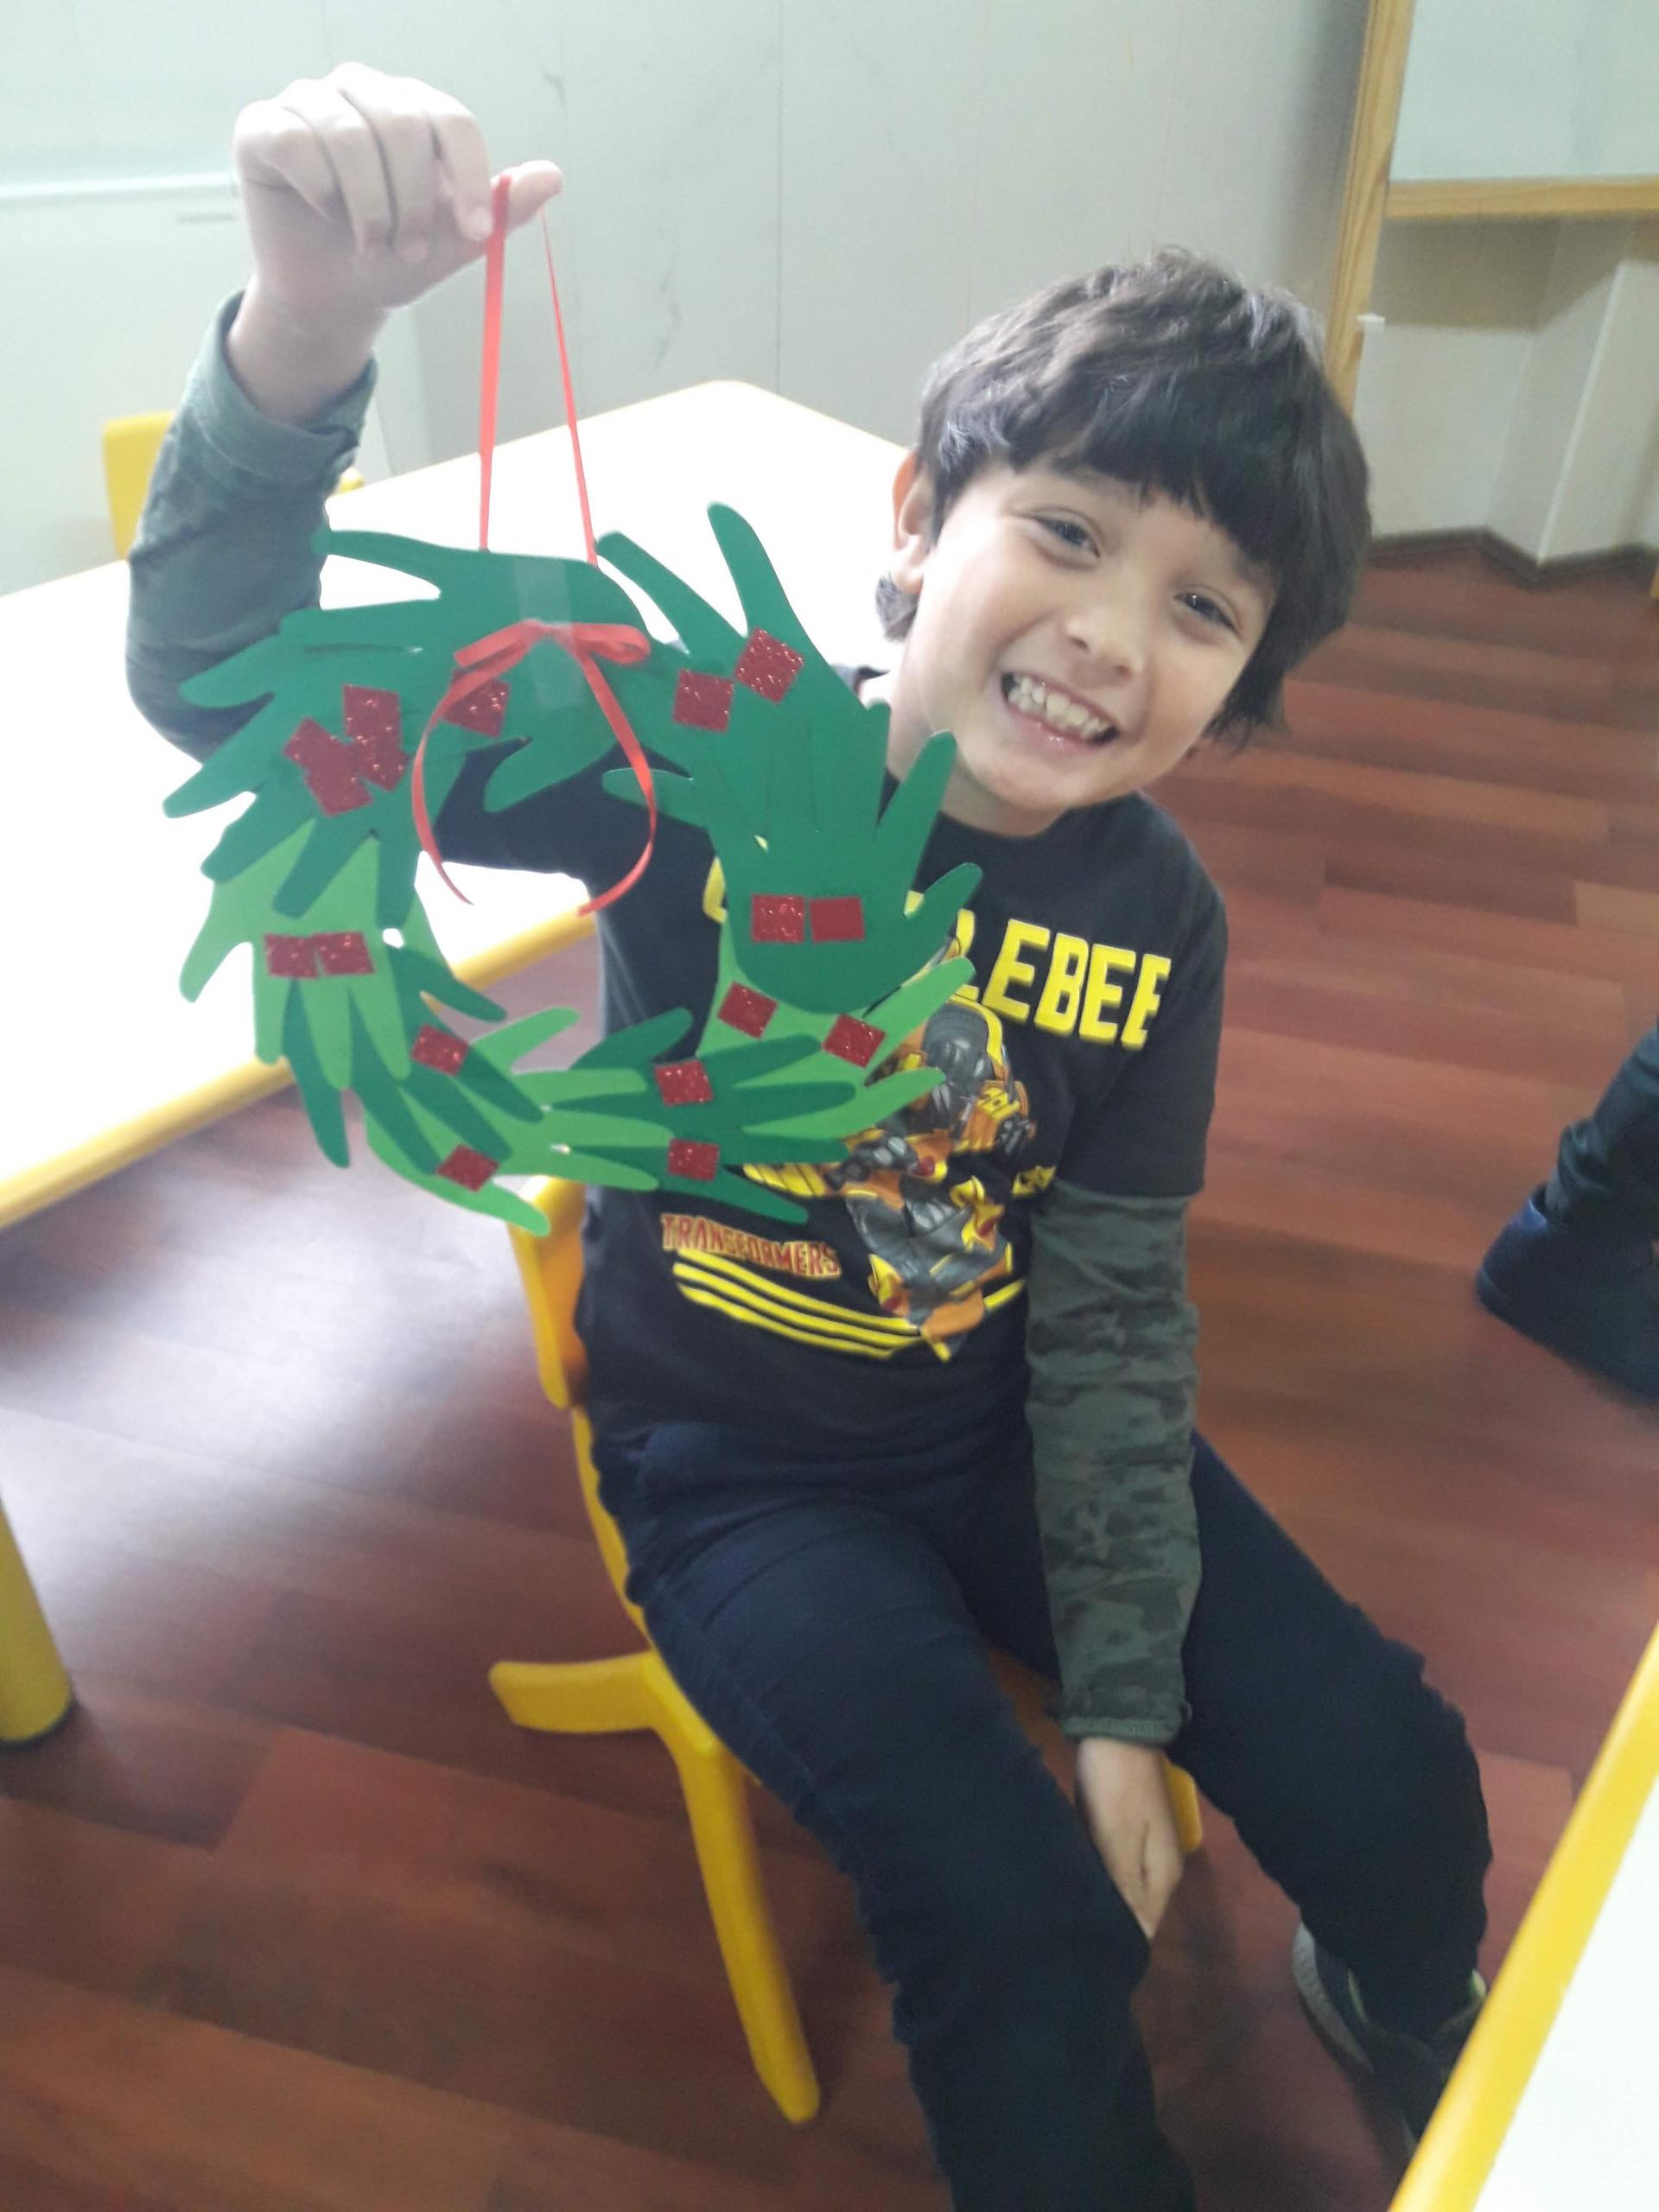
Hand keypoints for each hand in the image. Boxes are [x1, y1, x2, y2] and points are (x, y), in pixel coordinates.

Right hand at [226, 64, 561, 419]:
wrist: (333, 298)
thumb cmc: (394, 259)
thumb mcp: (455, 242)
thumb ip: (502, 209)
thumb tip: (553, 176)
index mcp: (413, 109)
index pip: (451, 120)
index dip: (470, 177)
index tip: (475, 233)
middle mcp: (361, 92)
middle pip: (400, 124)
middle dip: (413, 202)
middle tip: (409, 249)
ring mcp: (309, 102)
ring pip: (348, 136)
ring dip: (368, 209)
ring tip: (372, 245)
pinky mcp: (262, 126)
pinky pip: (296, 143)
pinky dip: (319, 193)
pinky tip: (323, 213)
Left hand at [1074, 1737, 1183, 1941]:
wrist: (1117, 1726)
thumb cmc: (1116, 1787)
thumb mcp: (1119, 1842)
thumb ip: (1128, 1891)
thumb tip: (1135, 1943)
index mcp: (1164, 1875)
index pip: (1146, 1928)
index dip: (1119, 1943)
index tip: (1084, 1952)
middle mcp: (1160, 1865)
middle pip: (1136, 1909)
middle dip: (1109, 1922)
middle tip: (1068, 1935)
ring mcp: (1144, 1846)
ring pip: (1123, 1887)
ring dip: (1102, 1898)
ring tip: (1065, 1913)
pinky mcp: (1125, 1829)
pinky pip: (1112, 1865)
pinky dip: (1097, 1873)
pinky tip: (1074, 1878)